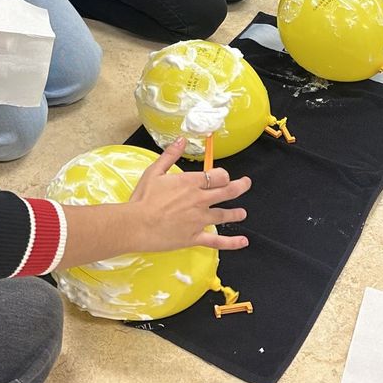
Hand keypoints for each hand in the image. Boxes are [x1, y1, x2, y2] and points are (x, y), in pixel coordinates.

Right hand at [127, 138, 250, 252]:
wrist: (136, 225)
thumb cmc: (142, 199)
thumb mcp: (154, 171)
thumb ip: (170, 155)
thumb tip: (180, 140)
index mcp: (191, 182)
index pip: (218, 175)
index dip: (223, 174)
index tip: (222, 176)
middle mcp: (200, 200)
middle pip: (227, 191)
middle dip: (240, 186)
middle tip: (246, 184)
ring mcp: (199, 220)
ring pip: (224, 215)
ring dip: (236, 213)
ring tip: (242, 213)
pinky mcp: (195, 237)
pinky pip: (217, 240)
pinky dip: (231, 242)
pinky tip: (242, 241)